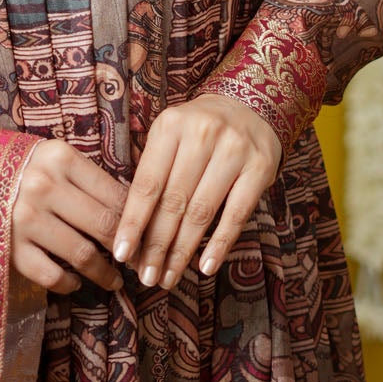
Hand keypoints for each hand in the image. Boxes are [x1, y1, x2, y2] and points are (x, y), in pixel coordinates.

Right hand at [10, 139, 128, 295]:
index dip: (139, 220)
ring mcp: (24, 219)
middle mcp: (43, 186)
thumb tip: (134, 213)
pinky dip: (67, 283)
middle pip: (103, 224)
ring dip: (104, 272)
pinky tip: (74, 282)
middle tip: (138, 262)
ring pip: (82, 253)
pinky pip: (50, 274)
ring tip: (114, 280)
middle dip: (127, 249)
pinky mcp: (9, 247)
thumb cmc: (24, 168)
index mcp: (61, 159)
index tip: (148, 237)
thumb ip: (90, 180)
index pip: (115, 194)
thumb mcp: (57, 160)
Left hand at [111, 93, 282, 288]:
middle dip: (157, 245)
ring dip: (183, 251)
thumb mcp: (170, 136)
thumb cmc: (198, 130)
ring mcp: (234, 150)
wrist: (249, 104)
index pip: (147, 184)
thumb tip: (132, 231)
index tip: (121, 254)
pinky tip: (206, 267)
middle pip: (173, 202)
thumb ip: (154, 173)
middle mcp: (202, 134)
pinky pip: (237, 213)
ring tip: (169, 277)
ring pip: (202, 211)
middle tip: (147, 277)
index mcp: (170, 126)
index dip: (133, 222)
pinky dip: (220, 243)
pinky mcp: (261, 167)